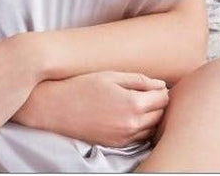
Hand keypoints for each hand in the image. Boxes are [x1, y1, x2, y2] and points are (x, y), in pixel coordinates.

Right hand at [19, 71, 169, 148]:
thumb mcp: (110, 76)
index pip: (163, 98)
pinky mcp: (116, 144)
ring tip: (138, 103)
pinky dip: (140, 127)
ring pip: (152, 128)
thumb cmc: (82, 87)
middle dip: (157, 102)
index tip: (153, 84)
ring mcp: (124, 136)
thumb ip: (139, 80)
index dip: (161, 89)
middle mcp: (131, 124)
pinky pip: (139, 137)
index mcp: (132, 103)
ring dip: (150, 116)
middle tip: (146, 92)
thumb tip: (161, 85)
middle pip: (160, 114)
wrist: (56, 109)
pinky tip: (129, 116)